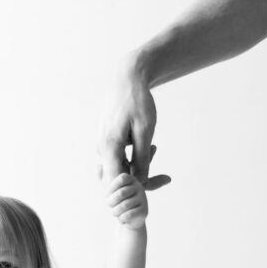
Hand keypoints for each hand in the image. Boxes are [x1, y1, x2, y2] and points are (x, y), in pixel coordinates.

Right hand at [97, 56, 170, 189]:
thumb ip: (142, 158)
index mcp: (108, 147)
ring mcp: (102, 144)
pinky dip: (133, 156)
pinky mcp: (106, 140)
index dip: (133, 190)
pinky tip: (146, 144)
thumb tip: (141, 183)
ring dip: (138, 165)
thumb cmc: (137, 101)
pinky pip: (119, 157)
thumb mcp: (145, 130)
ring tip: (154, 148)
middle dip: (140, 179)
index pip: (115, 182)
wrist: (126, 77)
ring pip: (120, 167)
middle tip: (165, 177)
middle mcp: (101, 148)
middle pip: (117, 178)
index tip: (155, 185)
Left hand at [106, 172, 148, 230]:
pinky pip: (128, 215)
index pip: (121, 179)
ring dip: (115, 211)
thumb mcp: (110, 189)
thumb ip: (103, 178)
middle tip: (110, 206)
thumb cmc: (118, 202)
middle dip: (110, 202)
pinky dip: (121, 218)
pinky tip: (122, 218)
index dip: (111, 188)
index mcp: (131, 179)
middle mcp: (139, 187)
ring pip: (124, 205)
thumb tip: (97, 167)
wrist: (129, 219)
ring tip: (115, 212)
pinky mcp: (144, 211)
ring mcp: (143, 199)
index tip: (107, 195)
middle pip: (121, 193)